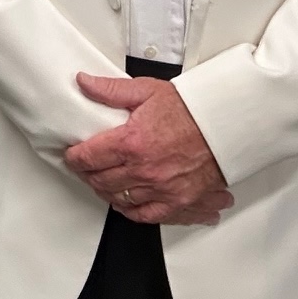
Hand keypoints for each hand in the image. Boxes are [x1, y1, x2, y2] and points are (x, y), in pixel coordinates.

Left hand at [64, 74, 232, 224]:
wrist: (224, 125)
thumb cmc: (191, 109)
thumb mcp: (147, 91)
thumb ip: (111, 90)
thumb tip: (84, 83)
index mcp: (132, 142)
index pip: (89, 157)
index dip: (75, 157)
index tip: (73, 154)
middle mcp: (144, 169)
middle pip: (100, 180)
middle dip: (87, 173)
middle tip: (86, 166)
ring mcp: (160, 188)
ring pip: (118, 198)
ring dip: (105, 191)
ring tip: (102, 180)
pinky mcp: (176, 201)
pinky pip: (144, 215)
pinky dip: (129, 210)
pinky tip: (123, 202)